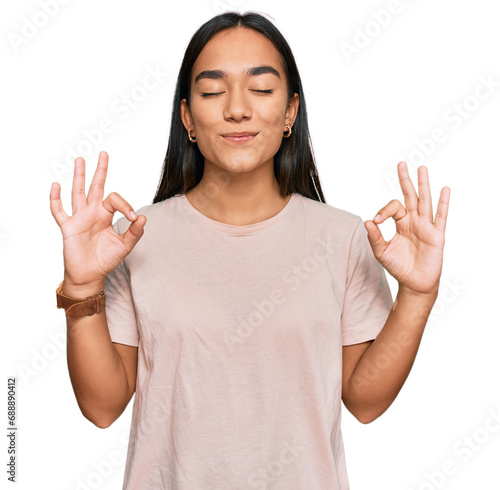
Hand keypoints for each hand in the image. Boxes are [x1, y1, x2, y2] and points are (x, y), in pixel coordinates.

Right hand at [50, 151, 146, 286]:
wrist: (90, 275)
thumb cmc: (106, 259)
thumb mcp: (125, 246)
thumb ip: (135, 233)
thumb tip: (142, 217)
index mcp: (106, 215)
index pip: (114, 199)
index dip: (124, 204)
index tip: (131, 217)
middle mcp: (92, 213)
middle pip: (95, 187)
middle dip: (100, 171)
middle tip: (104, 154)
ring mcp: (78, 218)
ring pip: (78, 193)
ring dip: (79, 177)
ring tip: (80, 160)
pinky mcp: (67, 227)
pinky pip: (59, 211)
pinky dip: (55, 199)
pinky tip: (55, 185)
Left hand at [364, 161, 449, 296]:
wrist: (414, 284)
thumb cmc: (399, 267)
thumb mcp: (382, 252)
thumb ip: (375, 237)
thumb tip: (367, 221)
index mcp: (401, 224)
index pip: (394, 208)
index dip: (384, 211)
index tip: (377, 221)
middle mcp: (414, 222)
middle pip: (410, 196)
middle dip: (406, 180)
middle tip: (402, 164)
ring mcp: (426, 227)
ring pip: (425, 202)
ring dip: (423, 185)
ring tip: (422, 169)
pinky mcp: (437, 236)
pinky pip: (441, 217)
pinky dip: (443, 204)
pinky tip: (444, 190)